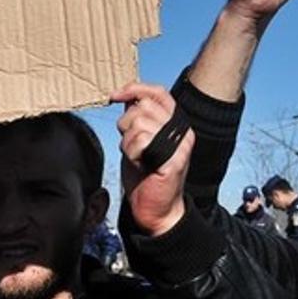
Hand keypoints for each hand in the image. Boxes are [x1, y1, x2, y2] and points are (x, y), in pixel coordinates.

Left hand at [112, 83, 195, 236]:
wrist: (157, 210)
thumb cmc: (146, 176)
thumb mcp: (140, 140)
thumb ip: (138, 119)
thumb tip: (127, 96)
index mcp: (176, 124)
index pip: (159, 93)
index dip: (136, 88)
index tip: (115, 95)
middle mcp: (182, 131)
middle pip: (143, 107)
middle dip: (126, 124)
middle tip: (131, 146)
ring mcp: (180, 146)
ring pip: (139, 123)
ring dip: (128, 142)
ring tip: (136, 157)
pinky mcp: (173, 160)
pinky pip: (142, 142)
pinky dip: (132, 152)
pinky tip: (139, 164)